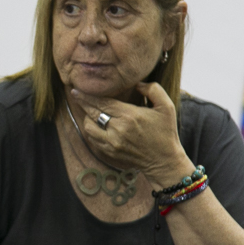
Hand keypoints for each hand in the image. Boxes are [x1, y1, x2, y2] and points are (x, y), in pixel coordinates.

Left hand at [70, 82, 191, 185]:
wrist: (164, 161)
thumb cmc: (165, 132)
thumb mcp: (166, 107)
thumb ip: (153, 90)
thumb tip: (137, 83)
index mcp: (130, 115)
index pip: (102, 103)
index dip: (88, 96)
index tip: (77, 90)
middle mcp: (118, 129)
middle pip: (92, 113)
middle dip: (83, 103)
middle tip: (76, 95)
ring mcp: (112, 142)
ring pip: (89, 127)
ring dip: (87, 117)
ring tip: (90, 111)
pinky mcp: (110, 152)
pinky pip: (93, 139)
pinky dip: (91, 130)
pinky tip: (95, 124)